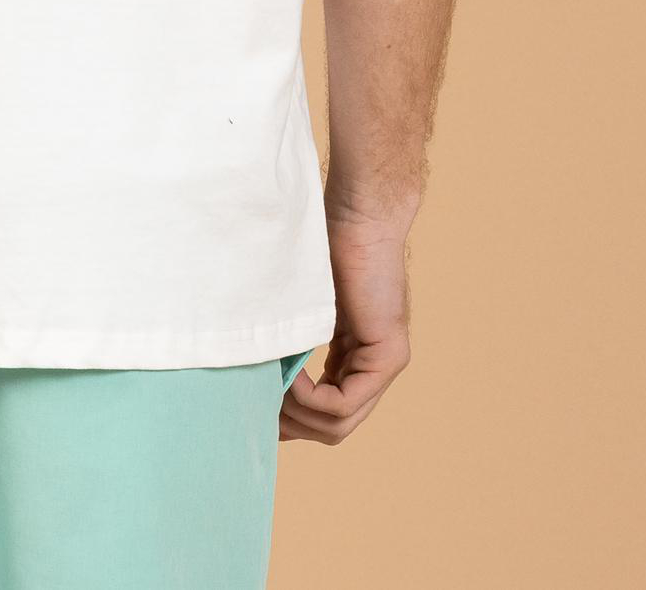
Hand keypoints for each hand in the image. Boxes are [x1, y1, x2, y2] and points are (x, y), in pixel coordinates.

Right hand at [281, 208, 411, 443]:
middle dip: (292, 426)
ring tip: (272, 386)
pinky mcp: (388, 356)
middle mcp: (374, 369)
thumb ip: (291, 347)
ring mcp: (386, 365)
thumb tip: (256, 387)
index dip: (292, 420)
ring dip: (297, 413)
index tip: (260, 407)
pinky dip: (310, 398)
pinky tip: (289, 377)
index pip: (328, 414)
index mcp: (355, 359)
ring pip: (339, 424)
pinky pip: (343, 403)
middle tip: (260, 410)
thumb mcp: (302, 311)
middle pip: (333, 429)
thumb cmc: (323, 248)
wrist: (358, 216)